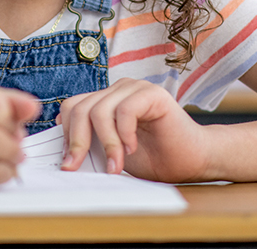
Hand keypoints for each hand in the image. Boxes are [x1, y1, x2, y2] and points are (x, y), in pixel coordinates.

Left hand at [57, 78, 209, 182]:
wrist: (192, 160)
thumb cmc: (155, 158)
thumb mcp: (112, 154)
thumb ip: (92, 146)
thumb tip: (63, 156)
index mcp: (106, 101)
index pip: (72, 108)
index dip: (67, 136)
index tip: (68, 164)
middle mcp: (118, 90)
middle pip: (80, 109)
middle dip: (77, 142)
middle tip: (78, 167)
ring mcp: (135, 88)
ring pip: (100, 110)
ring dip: (105, 144)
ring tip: (115, 165)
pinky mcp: (152, 94)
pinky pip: (125, 110)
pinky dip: (124, 134)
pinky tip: (132, 149)